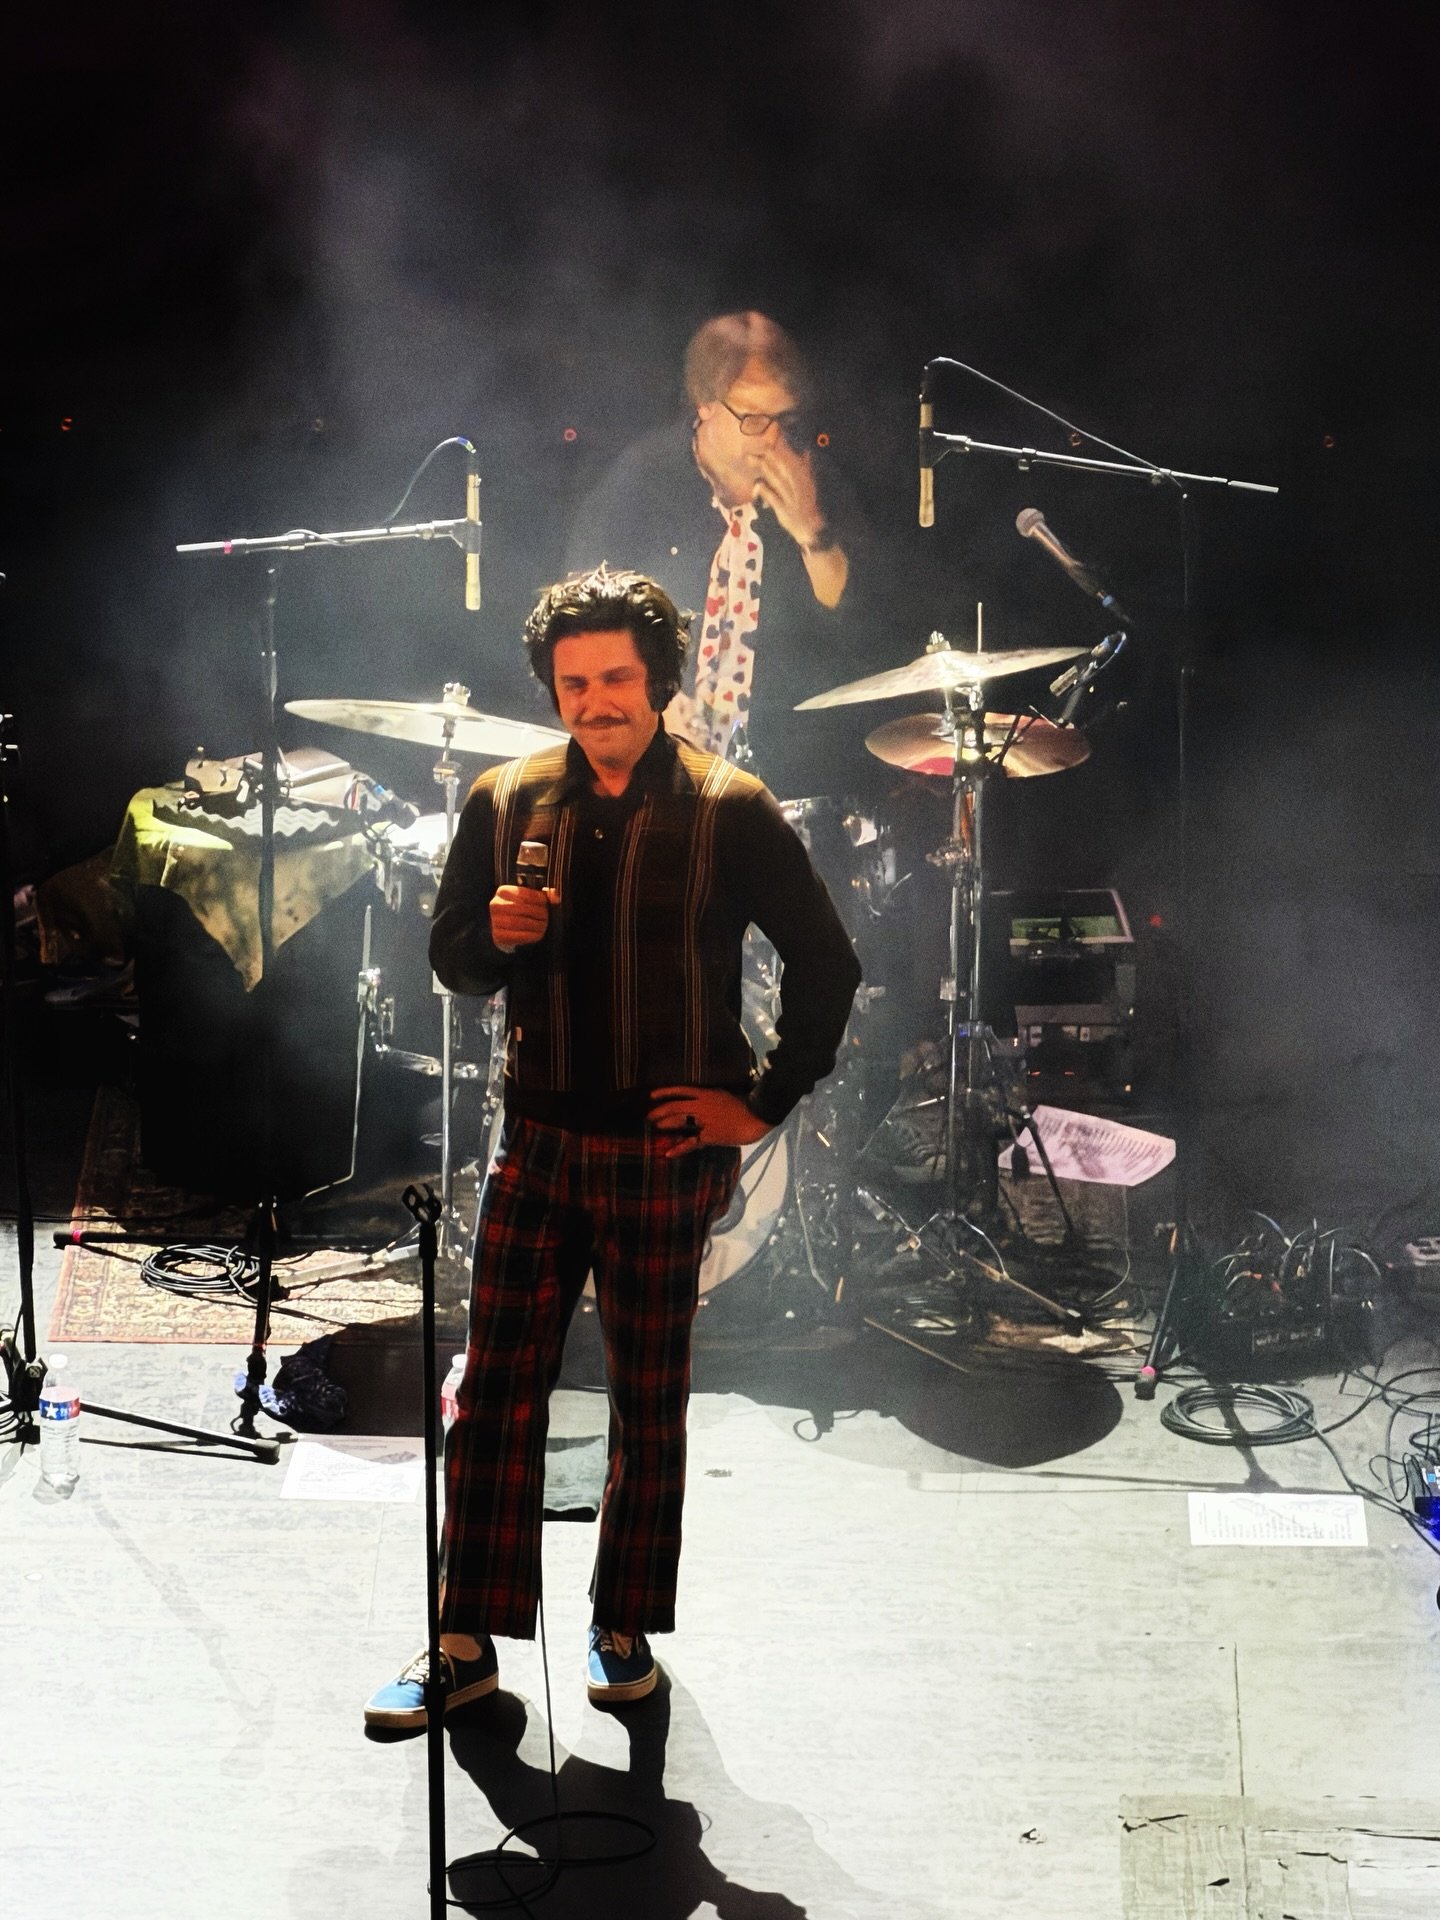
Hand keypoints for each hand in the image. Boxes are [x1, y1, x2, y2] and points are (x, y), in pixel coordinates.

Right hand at [490, 884, 556, 952]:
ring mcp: (495, 920)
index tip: (544, 902)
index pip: (522, 893)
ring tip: (543, 924)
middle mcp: (496, 904)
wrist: (506, 927)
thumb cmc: (520, 909)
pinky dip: (531, 935)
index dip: (536, 897)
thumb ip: (543, 895)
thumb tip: (555, 897)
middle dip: (537, 912)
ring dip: (536, 924)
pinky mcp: (498, 935)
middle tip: (546, 915)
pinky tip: (538, 933)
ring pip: (520, 923)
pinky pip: (518, 936)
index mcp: (503, 891)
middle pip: (521, 908)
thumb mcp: (530, 898)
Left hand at [648, 1086, 771, 1156]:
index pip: (681, 1090)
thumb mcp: (728, 1094)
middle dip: (659, 1111)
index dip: (664, 1092)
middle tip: (648, 1117)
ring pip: (679, 1120)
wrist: (759, 1115)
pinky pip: (691, 1142)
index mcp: (708, 1092)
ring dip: (665, 1123)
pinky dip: (679, 1147)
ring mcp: (705, 1120)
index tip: (652, 1095)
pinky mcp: (710, 1135)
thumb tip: (708, 1098)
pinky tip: (668, 1152)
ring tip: (654, 1127)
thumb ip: (715, 1097)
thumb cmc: (749, 1103)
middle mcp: (703, 1104)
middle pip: (675, 1105)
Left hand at [752, 440, 824, 550]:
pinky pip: (773, 498)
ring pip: (776, 478)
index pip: (791, 457)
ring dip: (764, 467)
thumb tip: (807, 452)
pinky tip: (757, 484)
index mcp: (803, 477)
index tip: (770, 434)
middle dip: (769, 453)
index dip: (780, 445)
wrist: (812, 528)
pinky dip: (765, 491)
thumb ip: (806, 468)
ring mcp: (790, 497)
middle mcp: (797, 484)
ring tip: (750, 458)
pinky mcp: (783, 509)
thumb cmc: (808, 505)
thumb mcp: (810, 485)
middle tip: (755, 443)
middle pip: (782, 465)